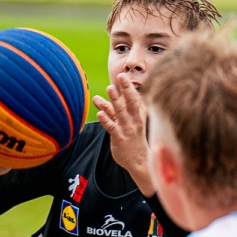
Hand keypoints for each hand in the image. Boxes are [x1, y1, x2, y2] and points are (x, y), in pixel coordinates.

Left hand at [94, 74, 153, 193]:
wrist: (140, 161)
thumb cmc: (132, 139)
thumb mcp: (124, 122)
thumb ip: (109, 110)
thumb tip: (97, 98)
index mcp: (138, 115)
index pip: (134, 98)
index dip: (128, 87)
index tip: (122, 75)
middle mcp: (134, 120)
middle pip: (131, 102)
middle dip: (126, 89)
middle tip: (121, 76)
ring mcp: (128, 130)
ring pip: (120, 113)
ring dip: (115, 100)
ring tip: (109, 89)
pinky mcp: (120, 139)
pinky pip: (112, 128)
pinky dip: (106, 120)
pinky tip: (100, 113)